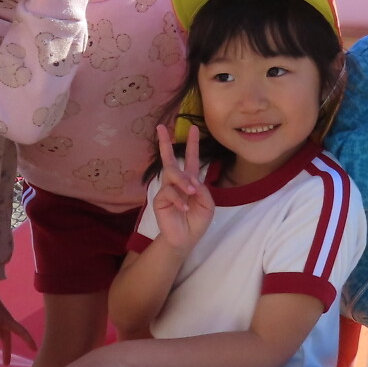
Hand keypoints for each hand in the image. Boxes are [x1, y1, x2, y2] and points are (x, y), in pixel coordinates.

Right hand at [152, 124, 214, 251]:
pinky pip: (169, 193)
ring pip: (172, 174)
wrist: (186, 239)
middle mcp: (177, 182)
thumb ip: (202, 190)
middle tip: (161, 127)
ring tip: (191, 191)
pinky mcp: (160, 200)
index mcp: (190, 180)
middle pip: (170, 159)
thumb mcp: (207, 204)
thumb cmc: (197, 221)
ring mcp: (167, 190)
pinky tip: (185, 208)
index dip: (192, 144)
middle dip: (165, 143)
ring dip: (183, 181)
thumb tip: (190, 181)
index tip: (193, 128)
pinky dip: (179, 200)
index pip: (190, 159)